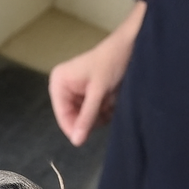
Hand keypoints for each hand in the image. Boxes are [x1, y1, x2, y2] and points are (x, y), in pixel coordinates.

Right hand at [49, 0, 146, 145]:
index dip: (74, 128)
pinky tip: (111, 102)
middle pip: (72, 117)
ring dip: (98, 115)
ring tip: (110, 103)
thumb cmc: (111, 62)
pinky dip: (103, 112)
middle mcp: (63, 88)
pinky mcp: (88, 95)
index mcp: (59, 83)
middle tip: (105, 112)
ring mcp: (76, 92)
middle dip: (89, 119)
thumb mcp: (98, 92)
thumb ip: (86, 117)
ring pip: (84, 117)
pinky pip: (92, 113)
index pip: (62, 115)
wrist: (130, 46)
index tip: (87, 138)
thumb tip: (76, 142)